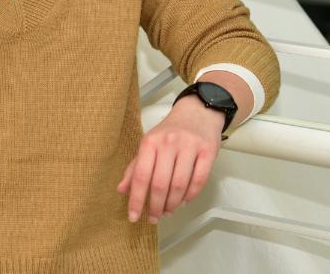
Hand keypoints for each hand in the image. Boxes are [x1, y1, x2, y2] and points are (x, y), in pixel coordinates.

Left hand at [116, 96, 223, 223]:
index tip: (133, 216)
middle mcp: (169, 143)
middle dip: (156, 206)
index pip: (141, 175)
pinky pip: (199, 181)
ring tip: (169, 210)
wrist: (197, 112)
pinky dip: (191, 196)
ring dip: (173, 204)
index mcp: (150, 142)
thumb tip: (122, 189)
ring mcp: (190, 146)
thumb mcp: (149, 144)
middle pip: (160, 184)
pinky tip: (184, 201)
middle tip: (154, 217)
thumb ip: (135, 167)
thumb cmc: (170, 131)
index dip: (136, 199)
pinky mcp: (208, 151)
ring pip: (180, 185)